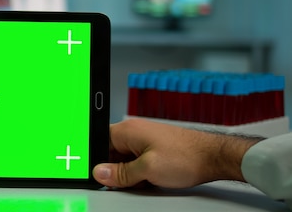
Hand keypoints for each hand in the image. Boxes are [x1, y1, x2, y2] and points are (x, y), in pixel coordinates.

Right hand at [93, 118, 261, 188]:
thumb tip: (100, 173)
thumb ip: (120, 173)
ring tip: (145, 178)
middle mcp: (134, 131)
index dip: (98, 160)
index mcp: (127, 130)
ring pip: (125, 159)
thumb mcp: (147, 169)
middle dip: (117, 169)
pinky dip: (141, 171)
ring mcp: (144, 138)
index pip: (99, 143)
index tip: (102, 175)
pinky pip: (137, 160)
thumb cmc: (187, 157)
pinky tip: (151, 178)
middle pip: (111, 152)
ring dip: (130, 172)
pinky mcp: (154, 146)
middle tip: (129, 180)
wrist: (214, 157)